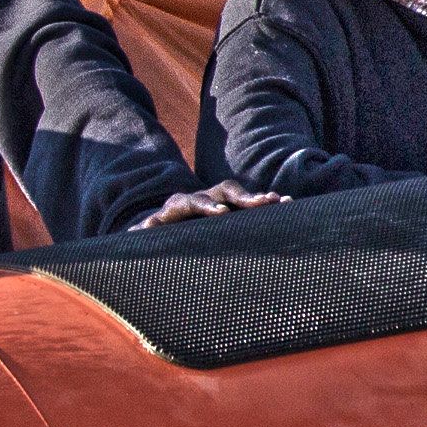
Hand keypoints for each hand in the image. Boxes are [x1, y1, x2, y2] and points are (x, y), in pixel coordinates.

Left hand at [134, 181, 280, 228]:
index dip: (206, 206)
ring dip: (259, 198)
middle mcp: (201, 197)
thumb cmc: (158, 234)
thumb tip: (136, 231)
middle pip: (223, 191)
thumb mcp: (148, 234)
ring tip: (280, 201)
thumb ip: (143, 233)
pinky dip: (268, 204)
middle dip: (242, 196)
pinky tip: (289, 204)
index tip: (222, 212)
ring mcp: (219, 200)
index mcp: (179, 205)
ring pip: (240, 195)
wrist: (168, 224)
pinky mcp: (232, 207)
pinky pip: (252, 203)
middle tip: (262, 201)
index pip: (193, 201)